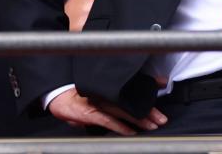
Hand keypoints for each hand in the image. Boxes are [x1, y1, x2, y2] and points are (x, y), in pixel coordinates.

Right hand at [47, 88, 166, 134]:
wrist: (59, 98)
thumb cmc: (81, 98)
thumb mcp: (101, 97)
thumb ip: (118, 101)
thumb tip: (135, 106)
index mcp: (112, 90)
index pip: (134, 94)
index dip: (148, 99)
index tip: (161, 105)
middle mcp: (107, 95)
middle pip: (132, 104)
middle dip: (149, 112)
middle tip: (162, 119)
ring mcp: (98, 104)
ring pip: (123, 111)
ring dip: (138, 120)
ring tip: (151, 125)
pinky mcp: (89, 113)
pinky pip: (107, 121)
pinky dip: (119, 126)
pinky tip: (130, 131)